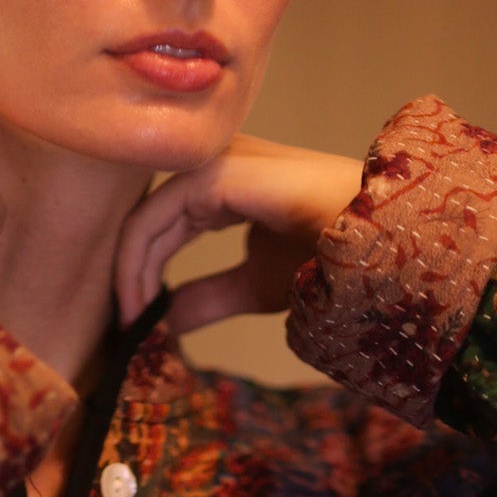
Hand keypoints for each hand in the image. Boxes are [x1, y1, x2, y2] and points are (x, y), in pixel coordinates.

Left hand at [114, 135, 363, 335]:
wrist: (371, 248)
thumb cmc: (329, 259)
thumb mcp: (254, 286)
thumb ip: (208, 297)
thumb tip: (165, 321)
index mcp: (226, 186)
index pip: (166, 227)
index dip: (144, 275)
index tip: (139, 326)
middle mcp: (215, 166)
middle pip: (150, 224)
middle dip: (130, 278)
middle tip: (125, 332)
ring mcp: (213, 164)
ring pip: (145, 221)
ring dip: (129, 276)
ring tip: (132, 325)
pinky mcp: (212, 176)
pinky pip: (153, 220)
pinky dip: (136, 264)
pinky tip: (140, 306)